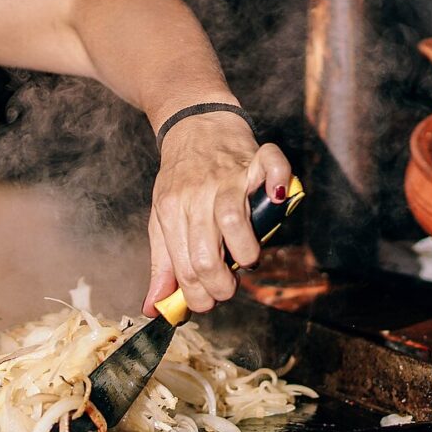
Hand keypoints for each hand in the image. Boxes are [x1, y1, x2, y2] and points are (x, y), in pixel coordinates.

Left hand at [144, 112, 293, 315]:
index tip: (206, 303)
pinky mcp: (253, 158)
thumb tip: (154, 308)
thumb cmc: (181, 178)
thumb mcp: (162, 218)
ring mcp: (226, 175)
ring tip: (246, 260)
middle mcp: (197, 194)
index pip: (184, 267)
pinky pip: (272, 167)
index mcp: (171, 211)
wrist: (193, 123)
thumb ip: (161, 263)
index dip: (197, 296)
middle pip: (206, 254)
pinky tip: (276, 201)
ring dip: (245, 252)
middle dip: (220, 285)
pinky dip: (278, 183)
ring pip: (233, 220)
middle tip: (227, 289)